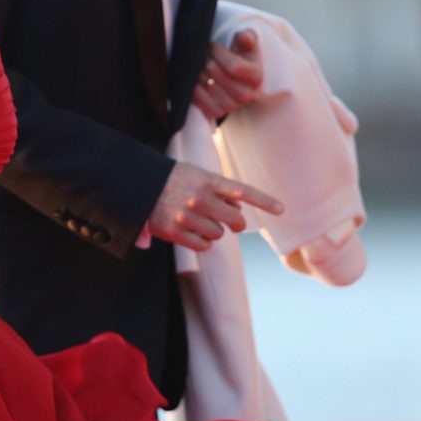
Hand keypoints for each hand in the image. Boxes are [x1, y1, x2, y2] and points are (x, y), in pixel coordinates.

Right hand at [148, 160, 281, 251]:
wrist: (139, 185)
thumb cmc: (173, 179)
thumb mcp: (197, 174)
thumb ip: (219, 189)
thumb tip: (237, 211)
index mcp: (208, 180)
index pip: (242, 190)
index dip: (263, 201)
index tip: (281, 209)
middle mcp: (200, 198)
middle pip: (235, 220)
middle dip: (236, 223)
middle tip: (232, 223)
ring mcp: (188, 216)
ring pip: (219, 234)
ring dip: (214, 231)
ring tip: (199, 220)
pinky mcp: (176, 232)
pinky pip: (204, 246)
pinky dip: (202, 242)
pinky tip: (192, 232)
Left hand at [193, 30, 261, 123]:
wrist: (231, 73)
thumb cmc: (238, 55)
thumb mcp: (245, 43)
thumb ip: (247, 37)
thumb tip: (244, 38)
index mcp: (256, 77)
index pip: (235, 67)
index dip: (219, 53)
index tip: (212, 44)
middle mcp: (246, 95)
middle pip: (219, 76)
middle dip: (207, 61)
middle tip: (202, 54)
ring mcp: (232, 106)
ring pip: (210, 89)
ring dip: (199, 74)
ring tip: (197, 65)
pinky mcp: (218, 112)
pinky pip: (204, 105)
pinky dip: (195, 92)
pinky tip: (192, 81)